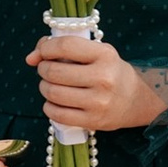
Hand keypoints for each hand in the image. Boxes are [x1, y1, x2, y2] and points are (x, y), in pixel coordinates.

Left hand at [26, 29, 167, 133]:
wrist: (136, 99)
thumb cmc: (109, 71)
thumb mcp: (96, 52)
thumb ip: (64, 48)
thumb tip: (31, 58)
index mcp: (105, 55)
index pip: (65, 46)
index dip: (46, 48)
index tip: (43, 52)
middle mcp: (103, 78)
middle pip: (53, 71)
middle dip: (43, 69)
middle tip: (47, 70)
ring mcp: (98, 102)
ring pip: (52, 93)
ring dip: (44, 87)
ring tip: (51, 85)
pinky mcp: (93, 121)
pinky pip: (56, 114)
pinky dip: (49, 106)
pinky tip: (55, 102)